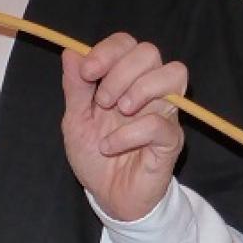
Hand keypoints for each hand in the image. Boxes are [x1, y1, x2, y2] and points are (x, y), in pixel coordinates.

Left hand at [61, 34, 187, 222]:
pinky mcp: (170, 140)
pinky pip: (160, 123)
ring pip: (172, 74)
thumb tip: (70, 52)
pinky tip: (110, 146)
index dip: (108, 51)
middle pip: (149, 52)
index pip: (127, 44)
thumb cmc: (96, 157)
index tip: (87, 72)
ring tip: (118, 113)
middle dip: (120, 71)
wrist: (109, 198)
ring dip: (138, 89)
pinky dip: (130, 132)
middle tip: (103, 102)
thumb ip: (75, 88)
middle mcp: (148, 90)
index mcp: (124, 80)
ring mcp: (164, 113)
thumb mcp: (76, 121)